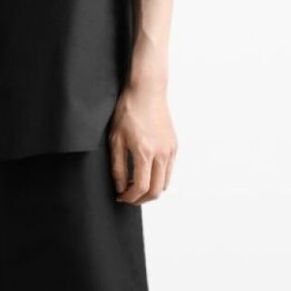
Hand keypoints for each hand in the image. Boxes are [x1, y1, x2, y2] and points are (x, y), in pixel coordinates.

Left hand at [108, 85, 175, 203]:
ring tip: (135, 185)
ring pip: (165, 183)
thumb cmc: (128, 111)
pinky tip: (145, 172)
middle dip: (141, 199)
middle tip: (128, 197)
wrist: (147, 91)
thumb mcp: (115, 139)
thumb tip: (120, 187)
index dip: (129, 197)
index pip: (141, 187)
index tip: (120, 197)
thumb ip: (117, 166)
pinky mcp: (174, 146)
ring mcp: (170, 150)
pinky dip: (158, 178)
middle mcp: (161, 153)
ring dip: (151, 190)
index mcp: (145, 152)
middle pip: (157, 191)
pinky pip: (169, 171)